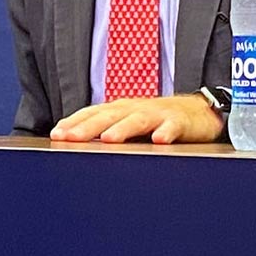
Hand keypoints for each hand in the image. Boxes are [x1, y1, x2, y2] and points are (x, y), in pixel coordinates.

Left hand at [49, 94, 225, 144]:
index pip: (92, 113)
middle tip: (71, 138)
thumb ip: (105, 132)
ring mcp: (157, 114)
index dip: (74, 123)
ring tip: (108, 139)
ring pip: (138, 120)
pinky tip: (159, 140)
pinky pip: (173, 127)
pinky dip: (166, 132)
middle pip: (109, 116)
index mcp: (120, 110)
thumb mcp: (128, 124)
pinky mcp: (180, 121)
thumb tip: (75, 147)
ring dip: (123, 129)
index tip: (57, 134)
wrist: (199, 113)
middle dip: (88, 127)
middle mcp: (135, 108)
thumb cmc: (157, 121)